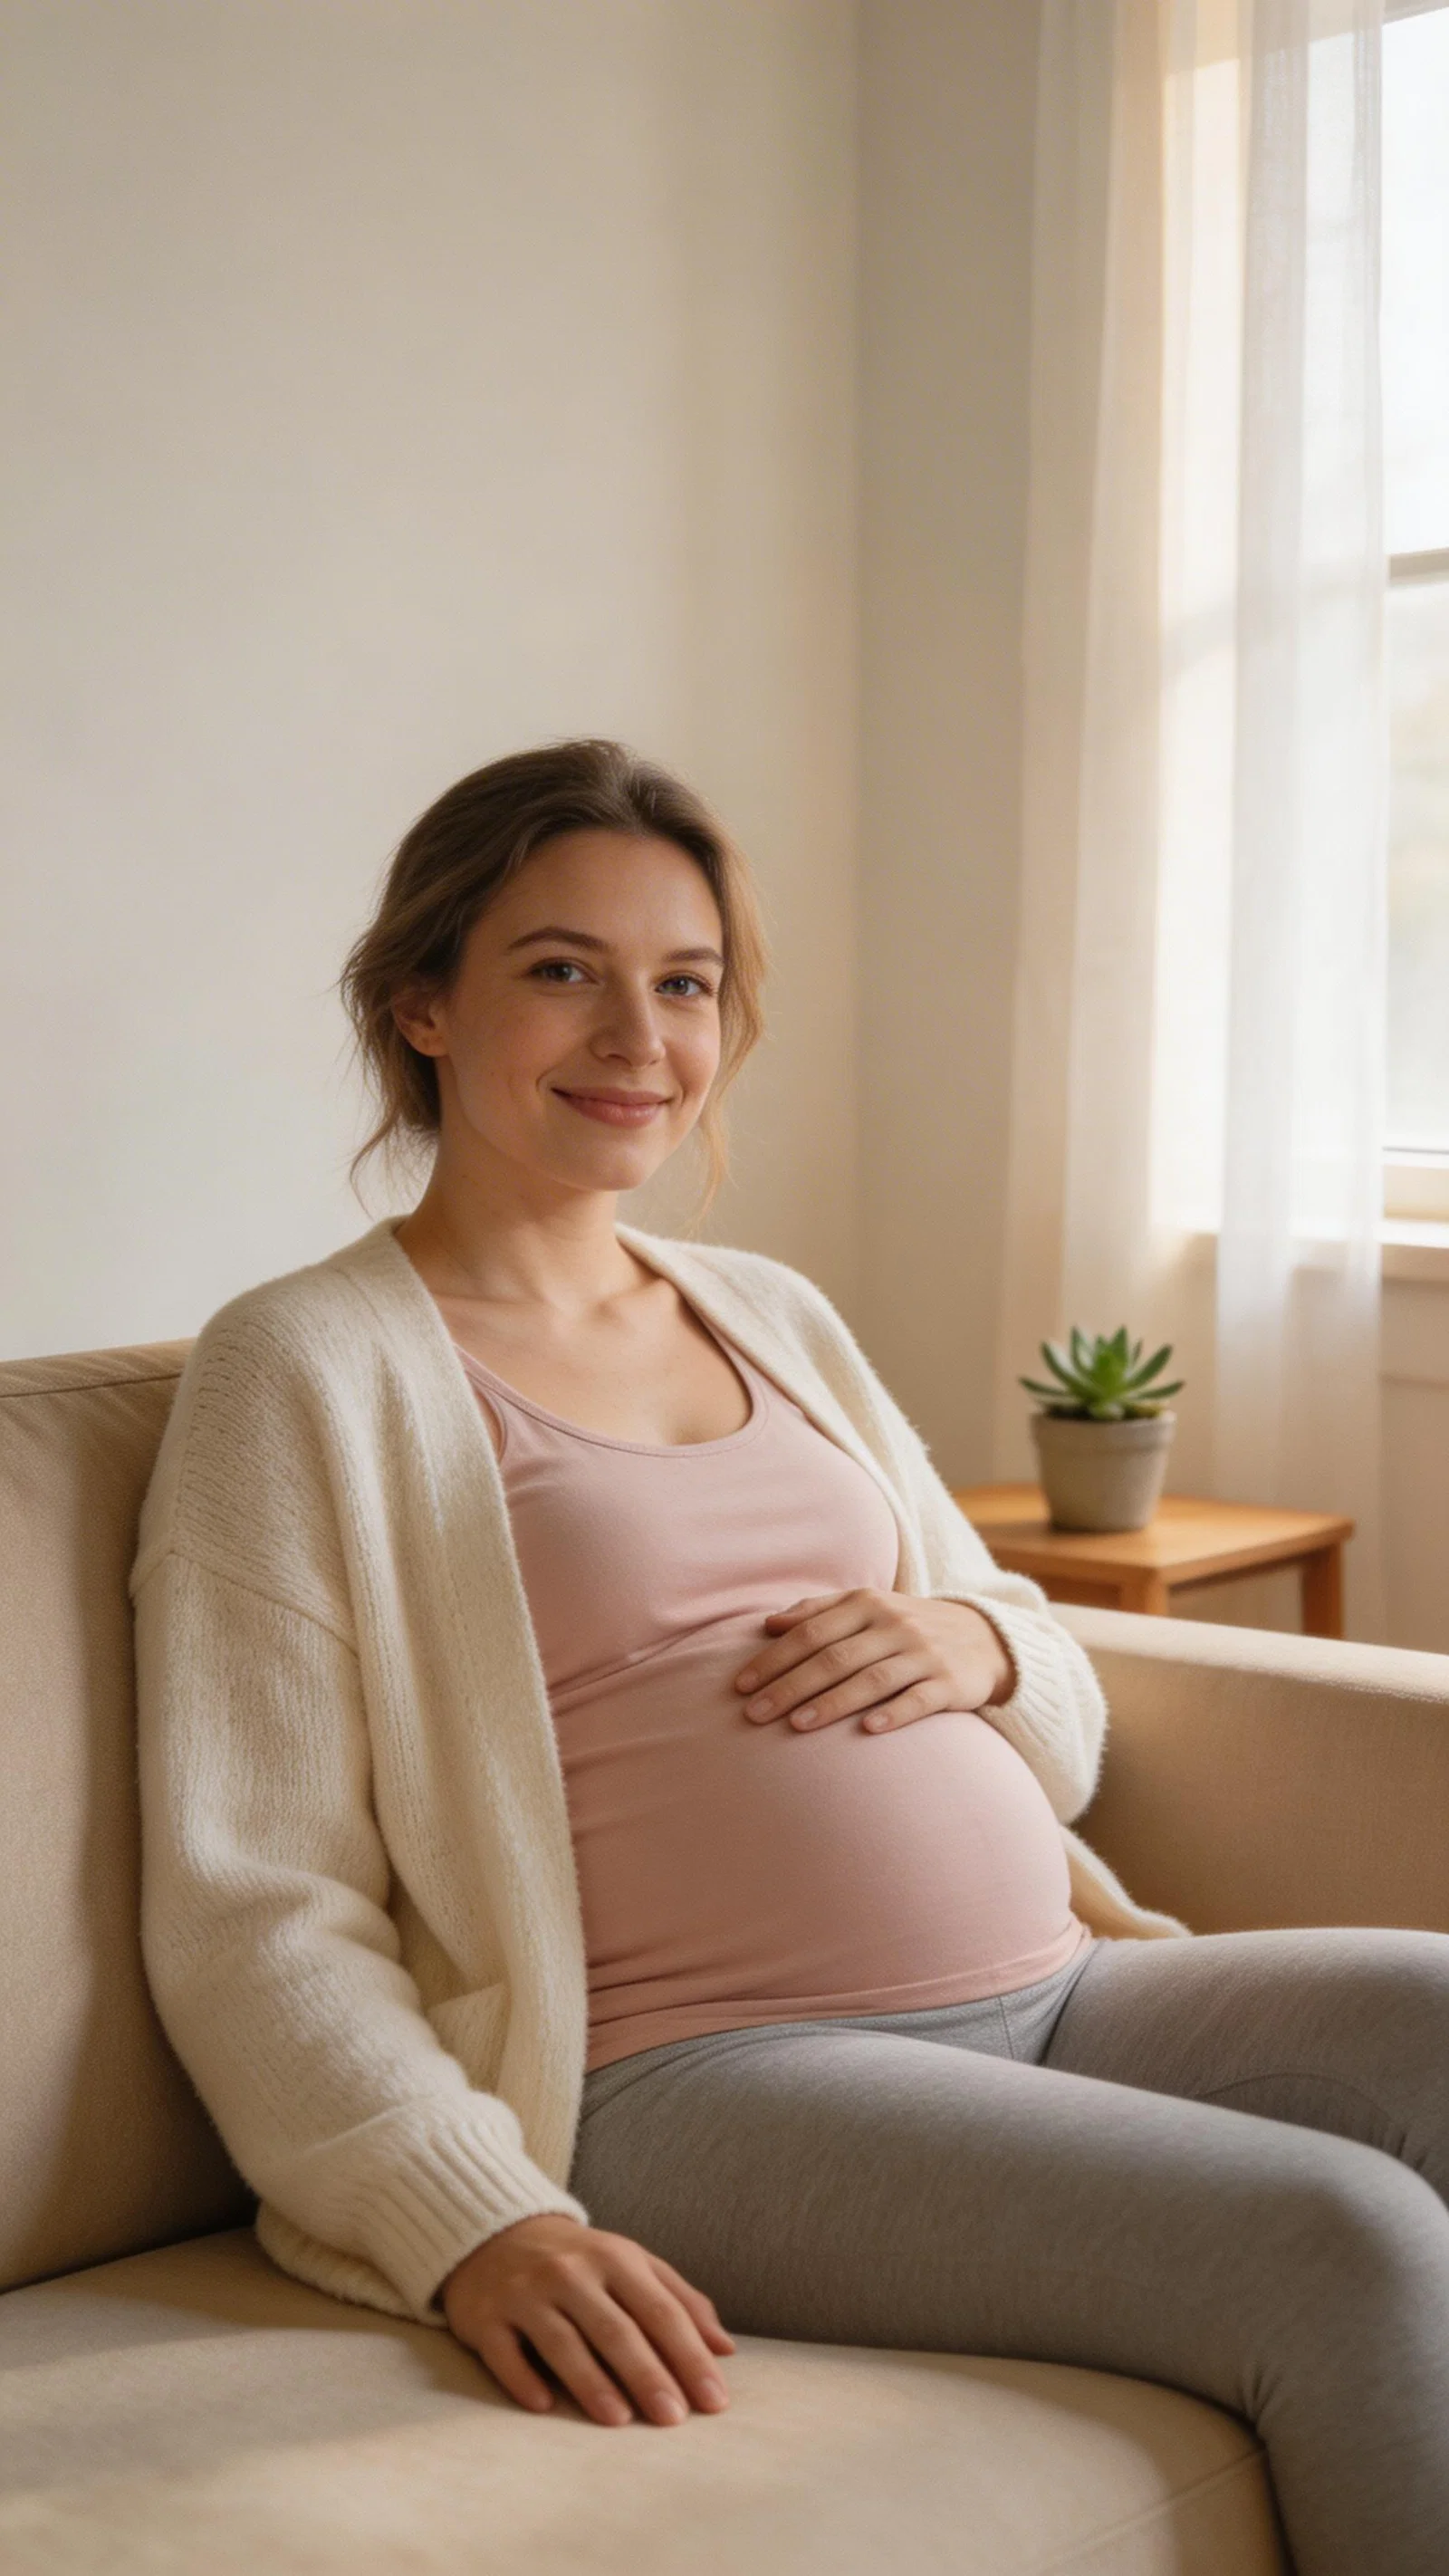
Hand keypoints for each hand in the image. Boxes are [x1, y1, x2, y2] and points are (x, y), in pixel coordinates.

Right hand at [441, 2212, 735, 2427]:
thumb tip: (725, 2349)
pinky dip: (523, 2378)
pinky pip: (506, 2351)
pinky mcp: (487, 2315)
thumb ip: (680, 2301)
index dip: (689, 2356)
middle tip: (674, 2418)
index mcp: (615, 2258)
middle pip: (616, 2329)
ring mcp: (526, 2293)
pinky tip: (543, 2405)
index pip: (661, 2311)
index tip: (713, 2401)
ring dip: (592, 2382)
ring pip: (563, 2341)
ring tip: (619, 2420)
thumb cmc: (580, 2260)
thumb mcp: (632, 2264)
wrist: (495, 2233)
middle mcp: (571, 2272)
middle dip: (648, 2375)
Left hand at [732, 1588, 1014, 1734]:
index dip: (774, 1659)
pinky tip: (868, 1731)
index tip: (741, 1685)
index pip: (811, 1632)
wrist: (984, 1638)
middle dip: (790, 1686)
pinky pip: (919, 1700)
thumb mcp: (867, 1607)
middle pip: (835, 1658)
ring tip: (796, 1726)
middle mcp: (895, 1625)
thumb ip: (818, 1612)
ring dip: (832, 1703)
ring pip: (872, 1679)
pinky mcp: (950, 1684)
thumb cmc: (907, 1627)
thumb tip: (767, 1624)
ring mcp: (924, 1654)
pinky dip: (894, 1714)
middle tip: (754, 1714)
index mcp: (868, 1604)